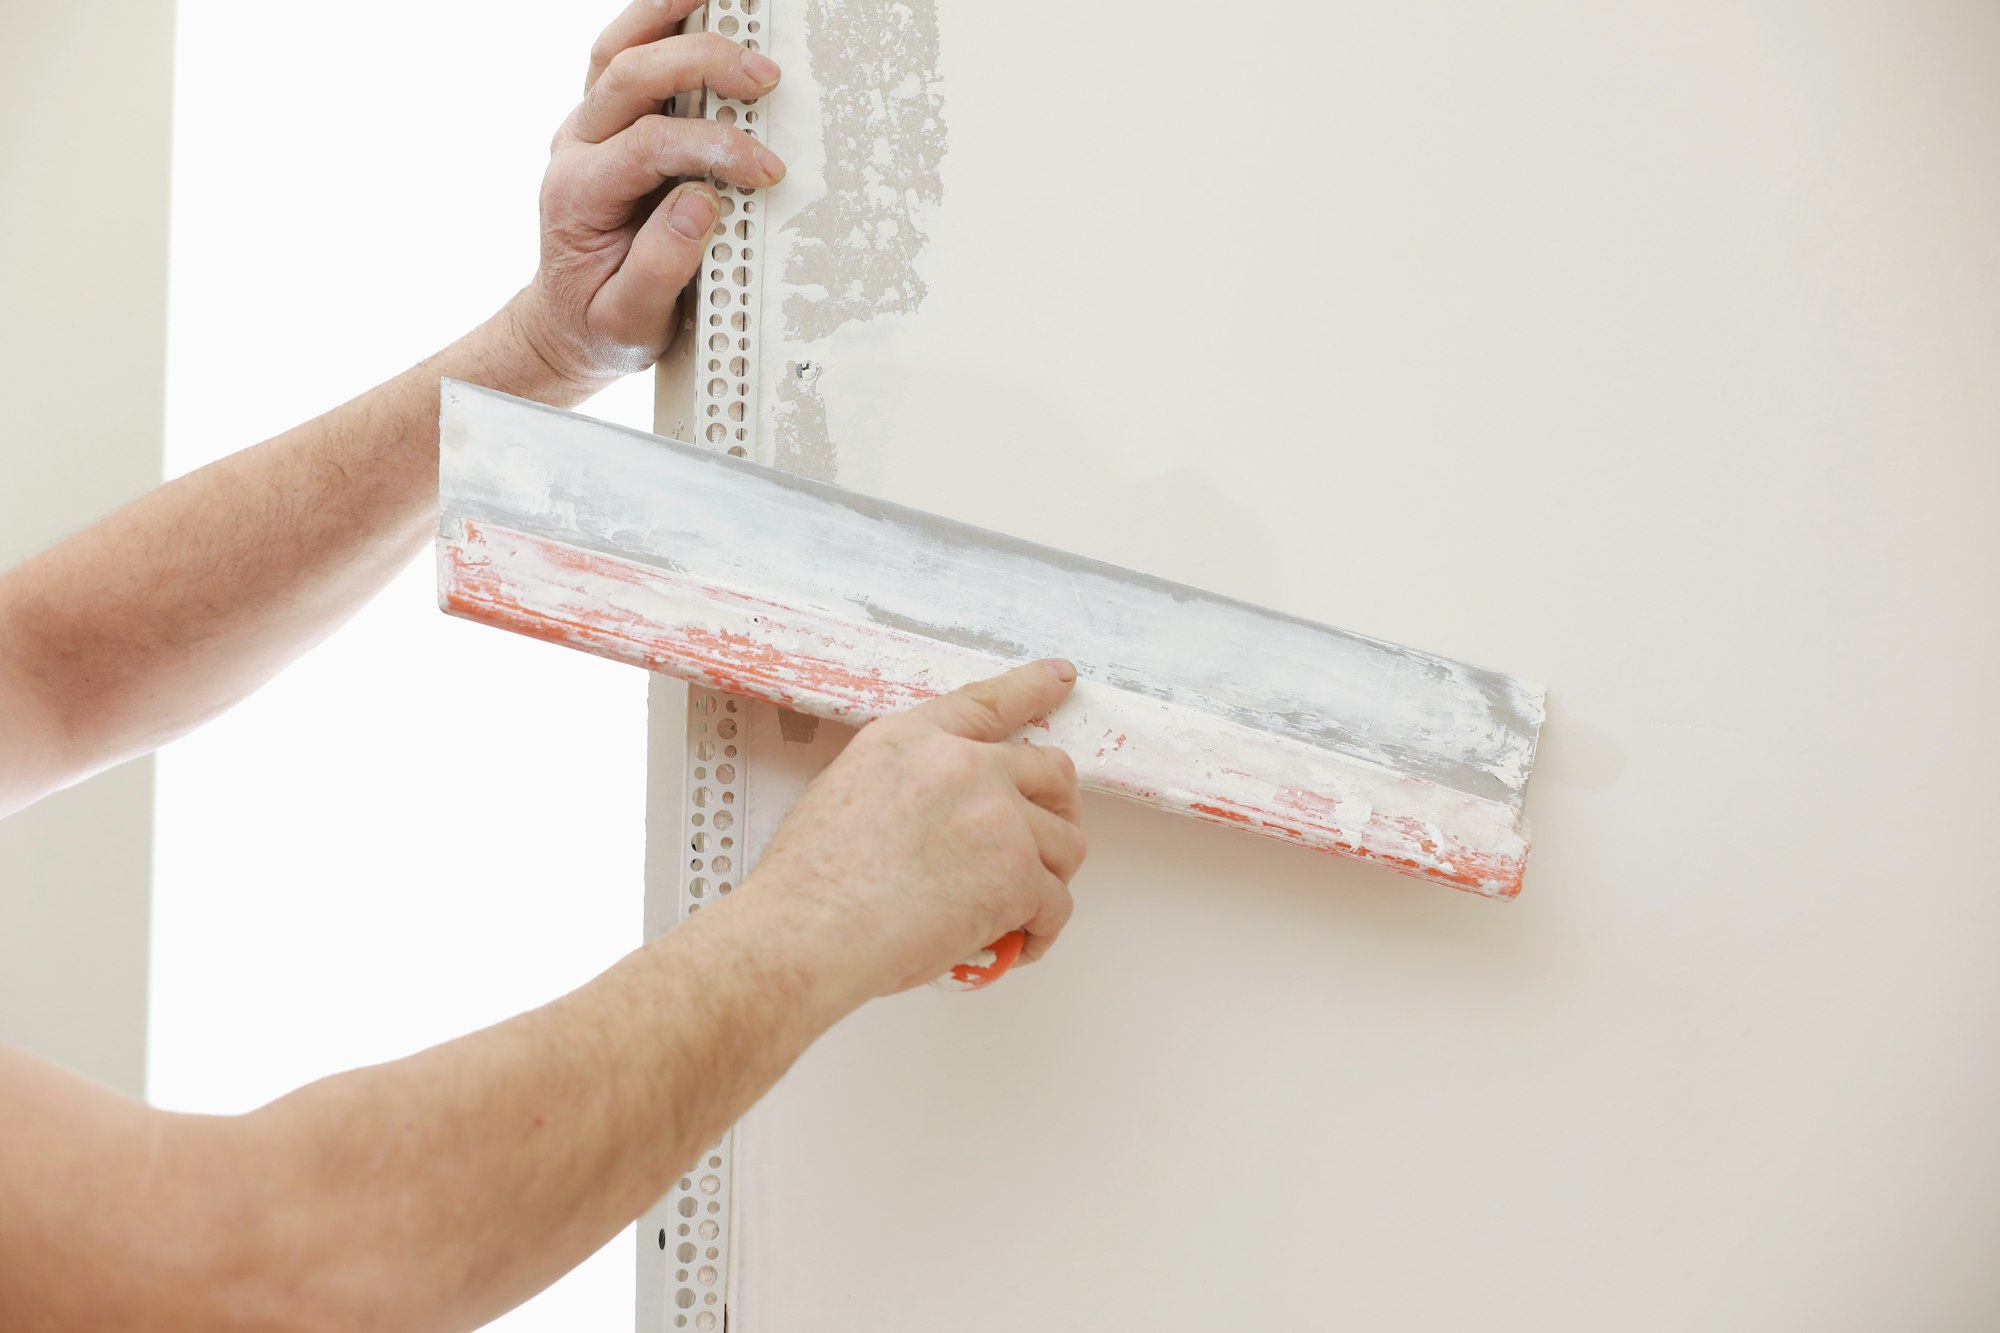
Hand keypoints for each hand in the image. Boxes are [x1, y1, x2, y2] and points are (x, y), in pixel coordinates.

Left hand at [508, 0, 788, 390]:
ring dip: (668, 18)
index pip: (649, 147)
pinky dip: (657, 22)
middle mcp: (576, 149)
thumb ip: (661, 267)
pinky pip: (622, 55)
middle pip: (629, 78)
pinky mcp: (608, 123)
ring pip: (615, 50)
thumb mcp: (629, 321)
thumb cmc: (600, 323)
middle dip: (701, 66)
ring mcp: (588, 129)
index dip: (713, 150)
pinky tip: (693, 3)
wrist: (566, 324)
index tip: (764, 171)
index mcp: (578, 197)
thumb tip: (701, 203)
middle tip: (763, 78)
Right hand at [738, 661, 1089, 998]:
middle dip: (1059, 807)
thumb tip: (938, 816)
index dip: (1031, 687)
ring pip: (1065, 843)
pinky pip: (1056, 903)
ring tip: (1027, 907)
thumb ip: (906, 781)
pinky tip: (1021, 943)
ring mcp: (997, 817)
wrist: (806, 933)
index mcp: (913, 739)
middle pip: (1050, 771)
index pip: (987, 702)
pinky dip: (1043, 930)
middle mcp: (963, 765)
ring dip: (1052, 877)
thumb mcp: (844, 789)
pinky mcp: (1016, 875)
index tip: (1060, 676)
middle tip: (1049, 843)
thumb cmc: (810, 884)